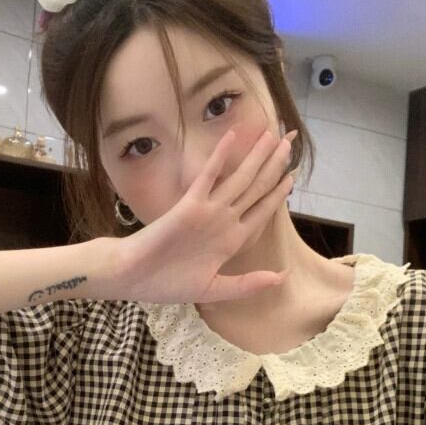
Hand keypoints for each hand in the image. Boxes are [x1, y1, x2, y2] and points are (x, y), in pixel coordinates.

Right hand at [111, 127, 296, 303]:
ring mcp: (208, 210)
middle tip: (290, 142)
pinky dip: (220, 157)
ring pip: (240, 179)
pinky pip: (208, 177)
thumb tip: (282, 277)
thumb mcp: (214, 289)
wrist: (133, 277)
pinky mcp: (189, 205)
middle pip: (256, 188)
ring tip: (275, 135)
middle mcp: (223, 220)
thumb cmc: (166, 284)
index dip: (278, 193)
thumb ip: (247, 285)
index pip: (261, 210)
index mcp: (231, 240)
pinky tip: (232, 137)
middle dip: (275, 165)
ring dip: (258, 157)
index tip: (292, 175)